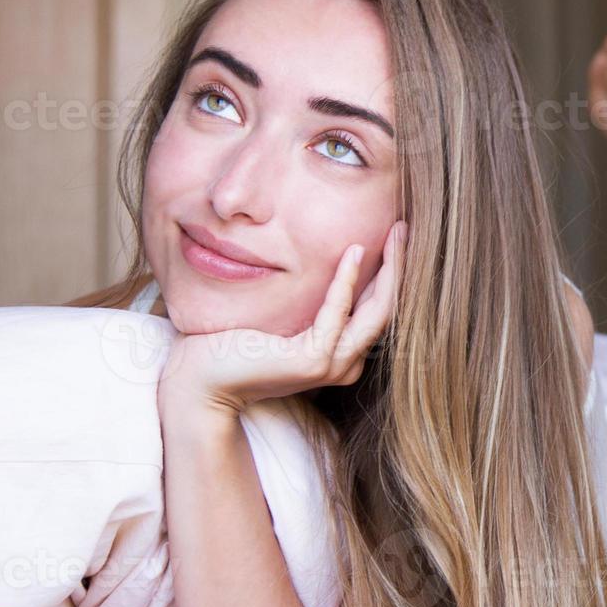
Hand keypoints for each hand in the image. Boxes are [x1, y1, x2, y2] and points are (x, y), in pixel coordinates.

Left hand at [158, 220, 405, 416]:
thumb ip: (308, 298)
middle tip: (406, 227)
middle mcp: (344, 365)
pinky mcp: (312, 361)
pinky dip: (347, 280)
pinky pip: (337, 314)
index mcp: (341, 356)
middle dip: (400, 266)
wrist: (200, 379)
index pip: (379, 310)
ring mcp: (331, 366)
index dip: (393, 273)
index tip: (397, 237)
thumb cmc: (232, 342)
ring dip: (390, 269)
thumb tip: (319, 257)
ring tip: (396, 234)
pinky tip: (353, 251)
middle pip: (387, 310)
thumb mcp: (282, 314)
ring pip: (376, 313)